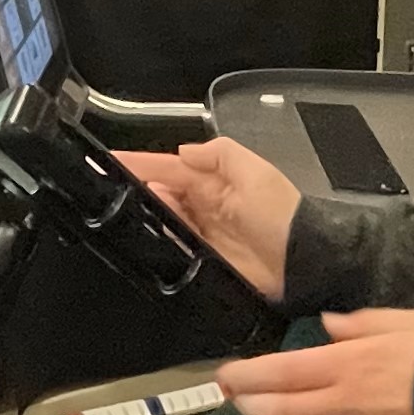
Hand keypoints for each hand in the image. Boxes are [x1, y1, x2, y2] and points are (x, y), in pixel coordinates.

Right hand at [118, 136, 299, 296]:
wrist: (303, 263)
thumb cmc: (282, 215)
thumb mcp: (256, 171)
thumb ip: (220, 153)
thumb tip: (182, 151)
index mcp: (214, 180)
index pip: (169, 166)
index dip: (141, 162)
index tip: (110, 159)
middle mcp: (203, 205)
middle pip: (159, 193)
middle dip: (138, 188)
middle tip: (119, 188)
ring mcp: (201, 234)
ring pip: (162, 220)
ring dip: (149, 213)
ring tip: (135, 209)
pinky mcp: (202, 260)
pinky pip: (173, 248)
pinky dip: (160, 240)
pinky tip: (151, 235)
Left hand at [215, 306, 413, 414]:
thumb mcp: (406, 320)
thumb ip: (363, 322)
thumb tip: (330, 324)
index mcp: (346, 364)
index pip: (280, 373)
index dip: (246, 376)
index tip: (225, 376)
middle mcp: (341, 403)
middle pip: (279, 410)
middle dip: (249, 405)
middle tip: (233, 398)